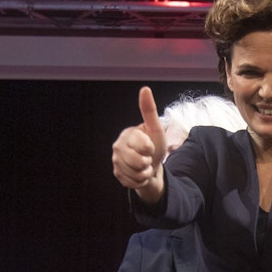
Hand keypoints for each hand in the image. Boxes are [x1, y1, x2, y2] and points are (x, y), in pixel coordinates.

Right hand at [111, 86, 165, 203]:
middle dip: (148, 162)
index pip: (143, 145)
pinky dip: (141, 181)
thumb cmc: (154, 146)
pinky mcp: (117, 175)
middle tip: (147, 157)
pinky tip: (140, 174)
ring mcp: (116, 161)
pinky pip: (133, 182)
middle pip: (138, 161)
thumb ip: (149, 111)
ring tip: (145, 165)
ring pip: (136, 173)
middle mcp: (117, 147)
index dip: (151, 148)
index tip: (150, 146)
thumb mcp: (155, 129)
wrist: (152, 166)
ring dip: (146, 172)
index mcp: (127, 134)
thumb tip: (145, 89)